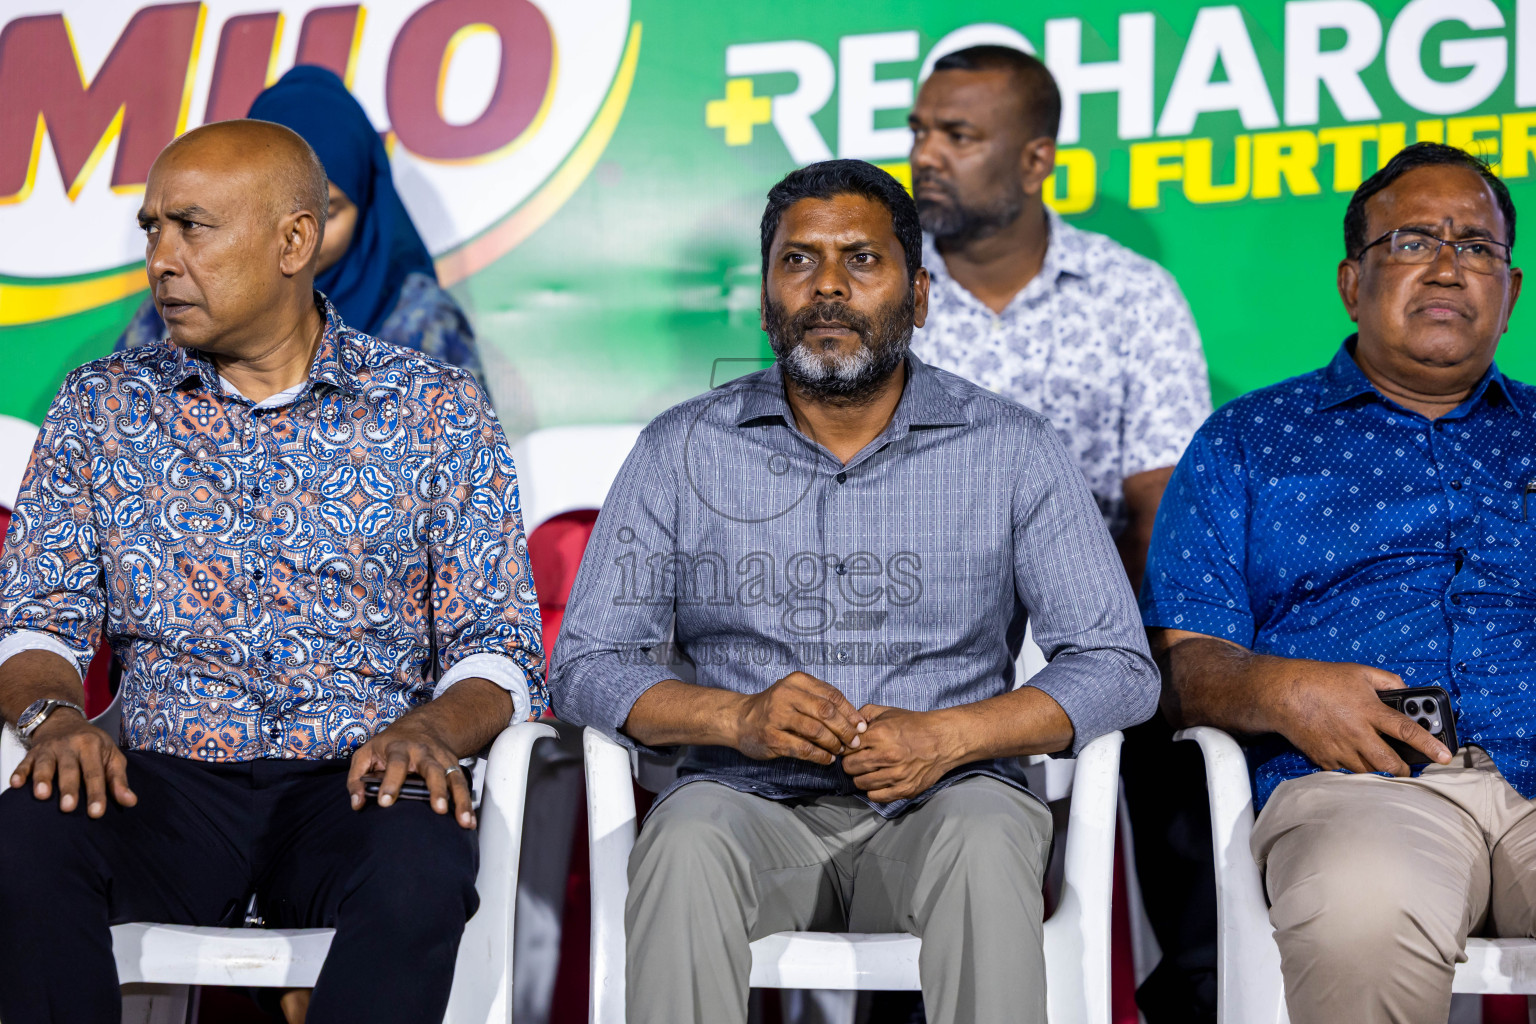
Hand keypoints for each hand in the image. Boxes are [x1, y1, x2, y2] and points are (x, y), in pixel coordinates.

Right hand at [9, 711, 135, 816]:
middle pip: (70, 769)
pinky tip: (15, 784)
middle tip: (68, 808)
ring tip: (42, 795)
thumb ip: (118, 780)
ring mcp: (49, 749)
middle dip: (69, 788)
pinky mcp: (32, 753)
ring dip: (42, 779)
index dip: (96, 793)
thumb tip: (130, 802)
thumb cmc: (92, 744)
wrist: (63, 721)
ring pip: (45, 764)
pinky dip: (19, 772)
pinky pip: (24, 763)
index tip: (96, 813)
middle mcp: (70, 745)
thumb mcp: (110, 756)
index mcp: (92, 746)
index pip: (95, 773)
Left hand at [347, 718, 475, 828]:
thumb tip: (357, 803)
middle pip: (433, 770)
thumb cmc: (390, 745)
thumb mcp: (366, 754)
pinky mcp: (454, 767)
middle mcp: (424, 752)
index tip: (386, 801)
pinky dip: (467, 803)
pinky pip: (462, 785)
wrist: (423, 725)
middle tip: (438, 809)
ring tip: (463, 820)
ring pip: (453, 778)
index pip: (396, 764)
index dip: (391, 782)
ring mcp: (442, 759)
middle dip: (436, 789)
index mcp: (399, 748)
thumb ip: (357, 778)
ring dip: (459, 799)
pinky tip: (469, 821)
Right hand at [732, 671, 866, 764]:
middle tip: (854, 742)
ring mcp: (777, 716)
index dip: (850, 712)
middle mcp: (786, 695)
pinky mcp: (771, 737)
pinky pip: (803, 748)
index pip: (832, 695)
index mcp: (797, 681)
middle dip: (845, 729)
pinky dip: (819, 755)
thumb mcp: (795, 694)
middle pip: (826, 712)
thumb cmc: (774, 708)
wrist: (739, 719)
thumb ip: (820, 701)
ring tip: (839, 750)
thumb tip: (854, 720)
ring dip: (833, 743)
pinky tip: (826, 758)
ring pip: (816, 730)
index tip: (861, 726)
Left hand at [841, 705, 963, 802]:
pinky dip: (874, 790)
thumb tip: (847, 725)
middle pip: (850, 767)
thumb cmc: (914, 725)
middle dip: (851, 763)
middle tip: (858, 761)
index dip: (847, 748)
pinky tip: (879, 781)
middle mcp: (887, 755)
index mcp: (880, 734)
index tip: (852, 749)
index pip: (848, 747)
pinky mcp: (905, 789)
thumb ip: (864, 714)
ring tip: (869, 771)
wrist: (943, 740)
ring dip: (861, 777)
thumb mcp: (888, 711)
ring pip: (861, 783)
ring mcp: (897, 775)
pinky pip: (876, 796)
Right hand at [1263, 658, 1451, 775]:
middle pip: (1390, 763)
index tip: (1445, 756)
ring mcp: (1340, 748)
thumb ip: (1388, 681)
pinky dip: (1355, 770)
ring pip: (1369, 772)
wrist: (1283, 692)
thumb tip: (1407, 690)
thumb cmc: (1321, 680)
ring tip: (1383, 766)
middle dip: (1405, 771)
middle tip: (1408, 769)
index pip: (1406, 730)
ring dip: (1381, 773)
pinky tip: (1355, 761)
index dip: (1429, 745)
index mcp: (1369, 710)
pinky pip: (1346, 772)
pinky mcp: (1324, 758)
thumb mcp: (1359, 672)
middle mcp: (1357, 732)